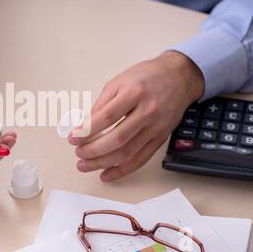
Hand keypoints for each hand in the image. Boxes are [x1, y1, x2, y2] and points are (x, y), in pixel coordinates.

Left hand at [69, 51, 203, 181]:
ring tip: (85, 165)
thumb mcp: (119, 82)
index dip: (87, 130)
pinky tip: (106, 174)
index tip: (73, 137)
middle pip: (117, 138)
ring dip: (103, 163)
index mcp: (134, 93)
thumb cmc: (146, 77)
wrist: (179, 77)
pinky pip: (140, 159)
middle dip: (93, 150)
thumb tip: (84, 127)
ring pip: (127, 153)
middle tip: (78, 153)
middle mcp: (147, 111)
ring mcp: (156, 127)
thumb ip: (101, 104)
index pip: (106, 117)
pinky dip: (122, 170)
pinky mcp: (160, 139)